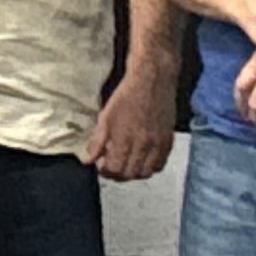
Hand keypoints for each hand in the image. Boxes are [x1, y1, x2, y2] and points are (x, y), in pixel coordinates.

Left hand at [85, 65, 179, 183]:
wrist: (152, 81)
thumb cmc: (126, 96)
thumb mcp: (105, 116)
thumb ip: (97, 141)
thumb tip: (87, 160)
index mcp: (125, 139)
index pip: (115, 169)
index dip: (106, 171)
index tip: (102, 166)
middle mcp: (143, 145)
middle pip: (131, 174)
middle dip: (119, 174)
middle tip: (113, 166)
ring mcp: (158, 144)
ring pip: (146, 172)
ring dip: (135, 172)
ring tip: (127, 163)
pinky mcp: (168, 140)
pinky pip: (161, 164)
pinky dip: (151, 166)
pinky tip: (143, 158)